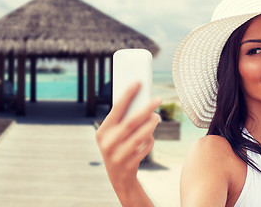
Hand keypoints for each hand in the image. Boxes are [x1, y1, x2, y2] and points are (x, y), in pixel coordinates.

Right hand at [96, 82, 160, 197]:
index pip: (116, 109)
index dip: (127, 94)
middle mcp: (108, 144)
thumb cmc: (118, 148)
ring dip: (151, 124)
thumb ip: (124, 121)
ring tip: (157, 116)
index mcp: (102, 132)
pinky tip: (150, 136)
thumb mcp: (114, 135)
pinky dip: (149, 140)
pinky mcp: (129, 165)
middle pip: (131, 122)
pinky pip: (144, 148)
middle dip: (145, 109)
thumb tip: (142, 101)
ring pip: (140, 136)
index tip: (138, 82)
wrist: (118, 177)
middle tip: (157, 99)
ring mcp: (118, 156)